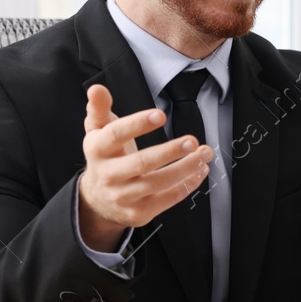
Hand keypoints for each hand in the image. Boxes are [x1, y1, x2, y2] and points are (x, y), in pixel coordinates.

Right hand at [78, 84, 212, 252]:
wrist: (97, 200)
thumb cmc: (105, 157)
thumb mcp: (98, 131)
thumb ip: (99, 108)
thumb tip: (96, 88)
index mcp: (97, 150)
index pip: (116, 135)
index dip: (138, 124)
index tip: (160, 115)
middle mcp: (108, 175)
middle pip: (141, 162)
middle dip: (170, 151)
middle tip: (192, 140)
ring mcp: (124, 196)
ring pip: (159, 183)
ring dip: (186, 168)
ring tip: (204, 153)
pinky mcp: (140, 212)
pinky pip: (168, 199)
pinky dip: (188, 184)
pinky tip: (200, 170)